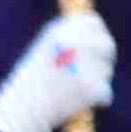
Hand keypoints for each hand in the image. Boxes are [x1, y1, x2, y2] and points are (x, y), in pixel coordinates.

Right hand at [0, 12, 119, 131]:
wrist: (23, 108)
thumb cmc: (31, 81)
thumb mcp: (45, 48)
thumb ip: (69, 39)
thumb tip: (95, 39)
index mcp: (62, 30)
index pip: (94, 22)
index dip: (98, 34)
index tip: (98, 45)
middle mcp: (76, 42)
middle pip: (107, 45)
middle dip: (105, 57)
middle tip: (99, 70)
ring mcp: (86, 64)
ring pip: (107, 70)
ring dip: (99, 80)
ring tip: (77, 90)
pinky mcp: (93, 87)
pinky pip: (106, 92)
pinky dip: (99, 99)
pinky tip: (84, 102)